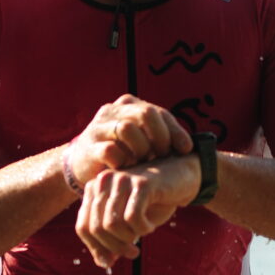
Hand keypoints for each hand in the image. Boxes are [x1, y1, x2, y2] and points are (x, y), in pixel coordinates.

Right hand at [65, 94, 191, 190]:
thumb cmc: (121, 153)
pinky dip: (124, 161)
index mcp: (128, 105)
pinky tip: (129, 169)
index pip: (158, 112)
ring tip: (145, 162)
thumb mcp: (141, 139)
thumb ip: (160, 136)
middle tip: (164, 155)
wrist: (83, 165)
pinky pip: (111, 150)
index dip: (175, 131)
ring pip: (127, 128)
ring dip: (142, 148)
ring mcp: (98, 128)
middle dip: (160, 136)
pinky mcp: (88, 148)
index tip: (186, 149)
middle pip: (145, 114)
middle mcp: (112, 111)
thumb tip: (191, 146)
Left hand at [75, 153, 200, 267]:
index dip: (96, 249)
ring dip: (129, 239)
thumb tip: (104, 263)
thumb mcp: (128, 222)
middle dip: (115, 247)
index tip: (112, 261)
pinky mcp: (141, 183)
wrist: (182, 176)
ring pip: (112, 224)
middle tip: (132, 252)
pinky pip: (133, 217)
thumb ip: (112, 239)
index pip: (83, 227)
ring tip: (142, 236)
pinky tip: (150, 226)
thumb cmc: (153, 200)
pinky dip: (142, 229)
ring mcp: (122, 180)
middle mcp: (103, 181)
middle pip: (97, 228)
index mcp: (94, 189)